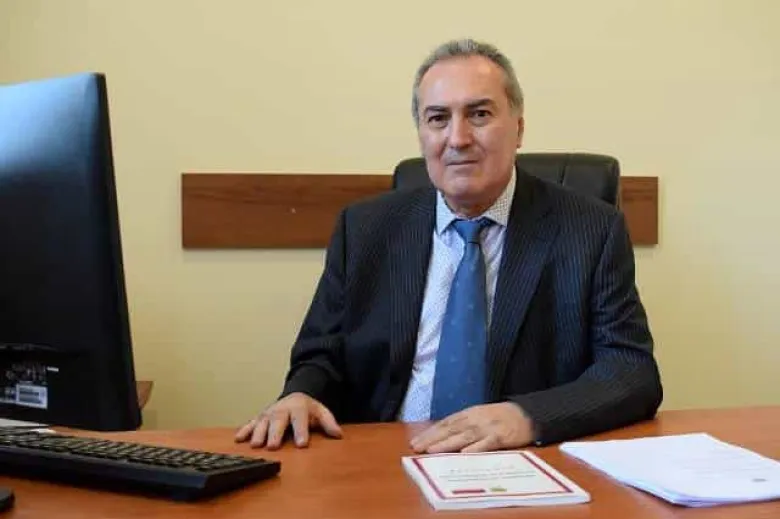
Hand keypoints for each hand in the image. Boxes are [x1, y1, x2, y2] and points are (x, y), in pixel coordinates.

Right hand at [235, 392, 342, 449]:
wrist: (294, 396)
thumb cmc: (308, 409)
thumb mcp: (321, 412)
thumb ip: (329, 422)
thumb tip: (338, 434)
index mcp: (298, 408)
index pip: (300, 420)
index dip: (301, 431)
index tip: (301, 444)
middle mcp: (281, 410)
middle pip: (278, 421)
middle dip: (275, 433)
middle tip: (273, 446)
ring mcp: (269, 413)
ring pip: (262, 422)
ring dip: (258, 433)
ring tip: (256, 445)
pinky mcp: (259, 417)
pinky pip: (250, 423)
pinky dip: (244, 430)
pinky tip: (239, 439)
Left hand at [410, 402, 533, 453]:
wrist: (526, 414)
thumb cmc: (500, 417)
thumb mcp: (479, 416)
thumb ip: (462, 425)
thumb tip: (440, 436)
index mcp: (468, 414)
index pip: (445, 423)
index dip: (430, 433)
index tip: (415, 441)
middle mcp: (475, 419)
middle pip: (450, 429)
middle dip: (432, 439)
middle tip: (416, 447)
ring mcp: (488, 427)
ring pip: (464, 436)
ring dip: (447, 443)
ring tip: (432, 451)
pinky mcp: (501, 436)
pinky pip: (487, 443)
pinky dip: (476, 447)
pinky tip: (464, 453)